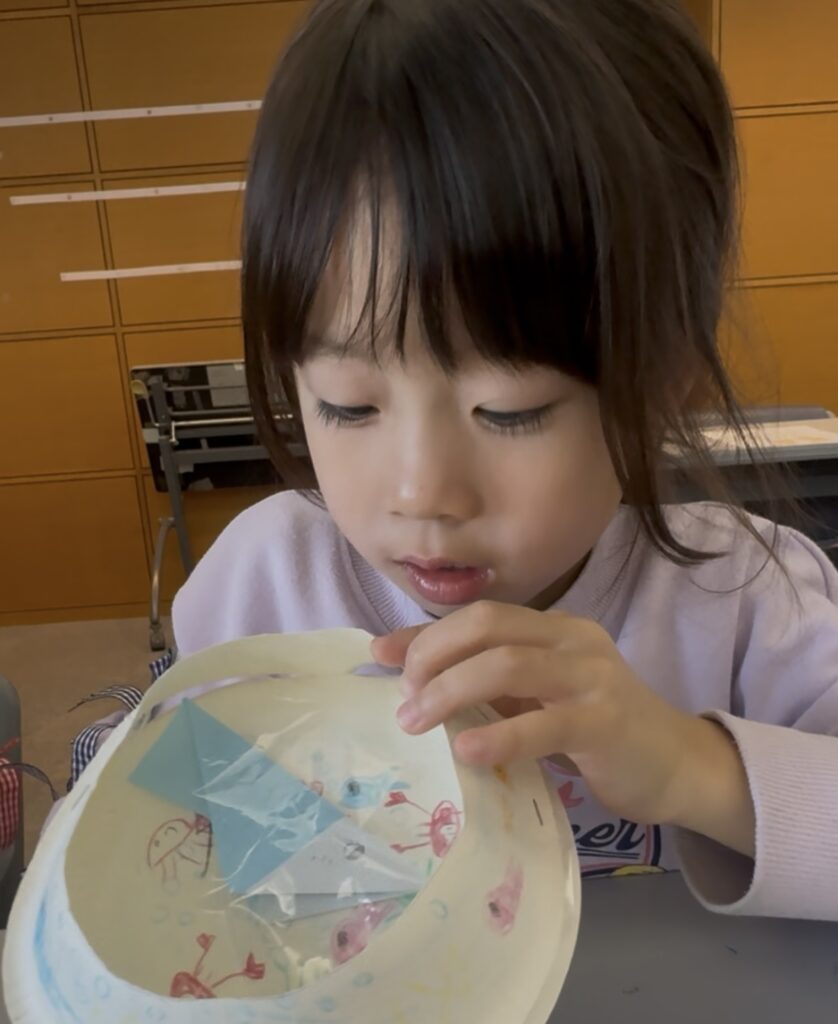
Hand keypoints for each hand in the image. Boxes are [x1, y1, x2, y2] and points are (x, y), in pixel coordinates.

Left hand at [372, 601, 754, 856]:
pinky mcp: (605, 723)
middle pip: (488, 626)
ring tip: (416, 721)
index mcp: (554, 627)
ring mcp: (592, 678)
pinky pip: (542, 724)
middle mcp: (572, 639)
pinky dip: (499, 735)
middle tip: (404, 698)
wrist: (675, 764)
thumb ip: (483, 678)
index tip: (381, 658)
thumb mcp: (535, 695)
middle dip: (432, 656)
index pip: (479, 615)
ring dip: (450, 690)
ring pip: (508, 664)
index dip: (426, 634)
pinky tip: (467, 751)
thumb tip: (402, 665)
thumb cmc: (595, 729)